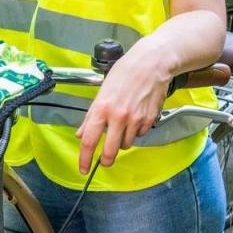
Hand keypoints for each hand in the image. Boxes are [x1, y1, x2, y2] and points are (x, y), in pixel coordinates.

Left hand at [75, 41, 174, 172]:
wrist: (151, 64)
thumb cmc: (125, 73)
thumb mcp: (102, 91)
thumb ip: (91, 116)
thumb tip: (82, 134)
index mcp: (102, 108)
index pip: (89, 140)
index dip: (84, 158)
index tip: (83, 168)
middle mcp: (118, 117)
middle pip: (110, 151)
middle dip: (106, 159)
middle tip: (105, 160)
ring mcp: (135, 120)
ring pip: (126, 144)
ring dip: (122, 141)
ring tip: (123, 125)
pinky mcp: (149, 120)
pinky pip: (139, 135)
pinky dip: (136, 132)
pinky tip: (135, 117)